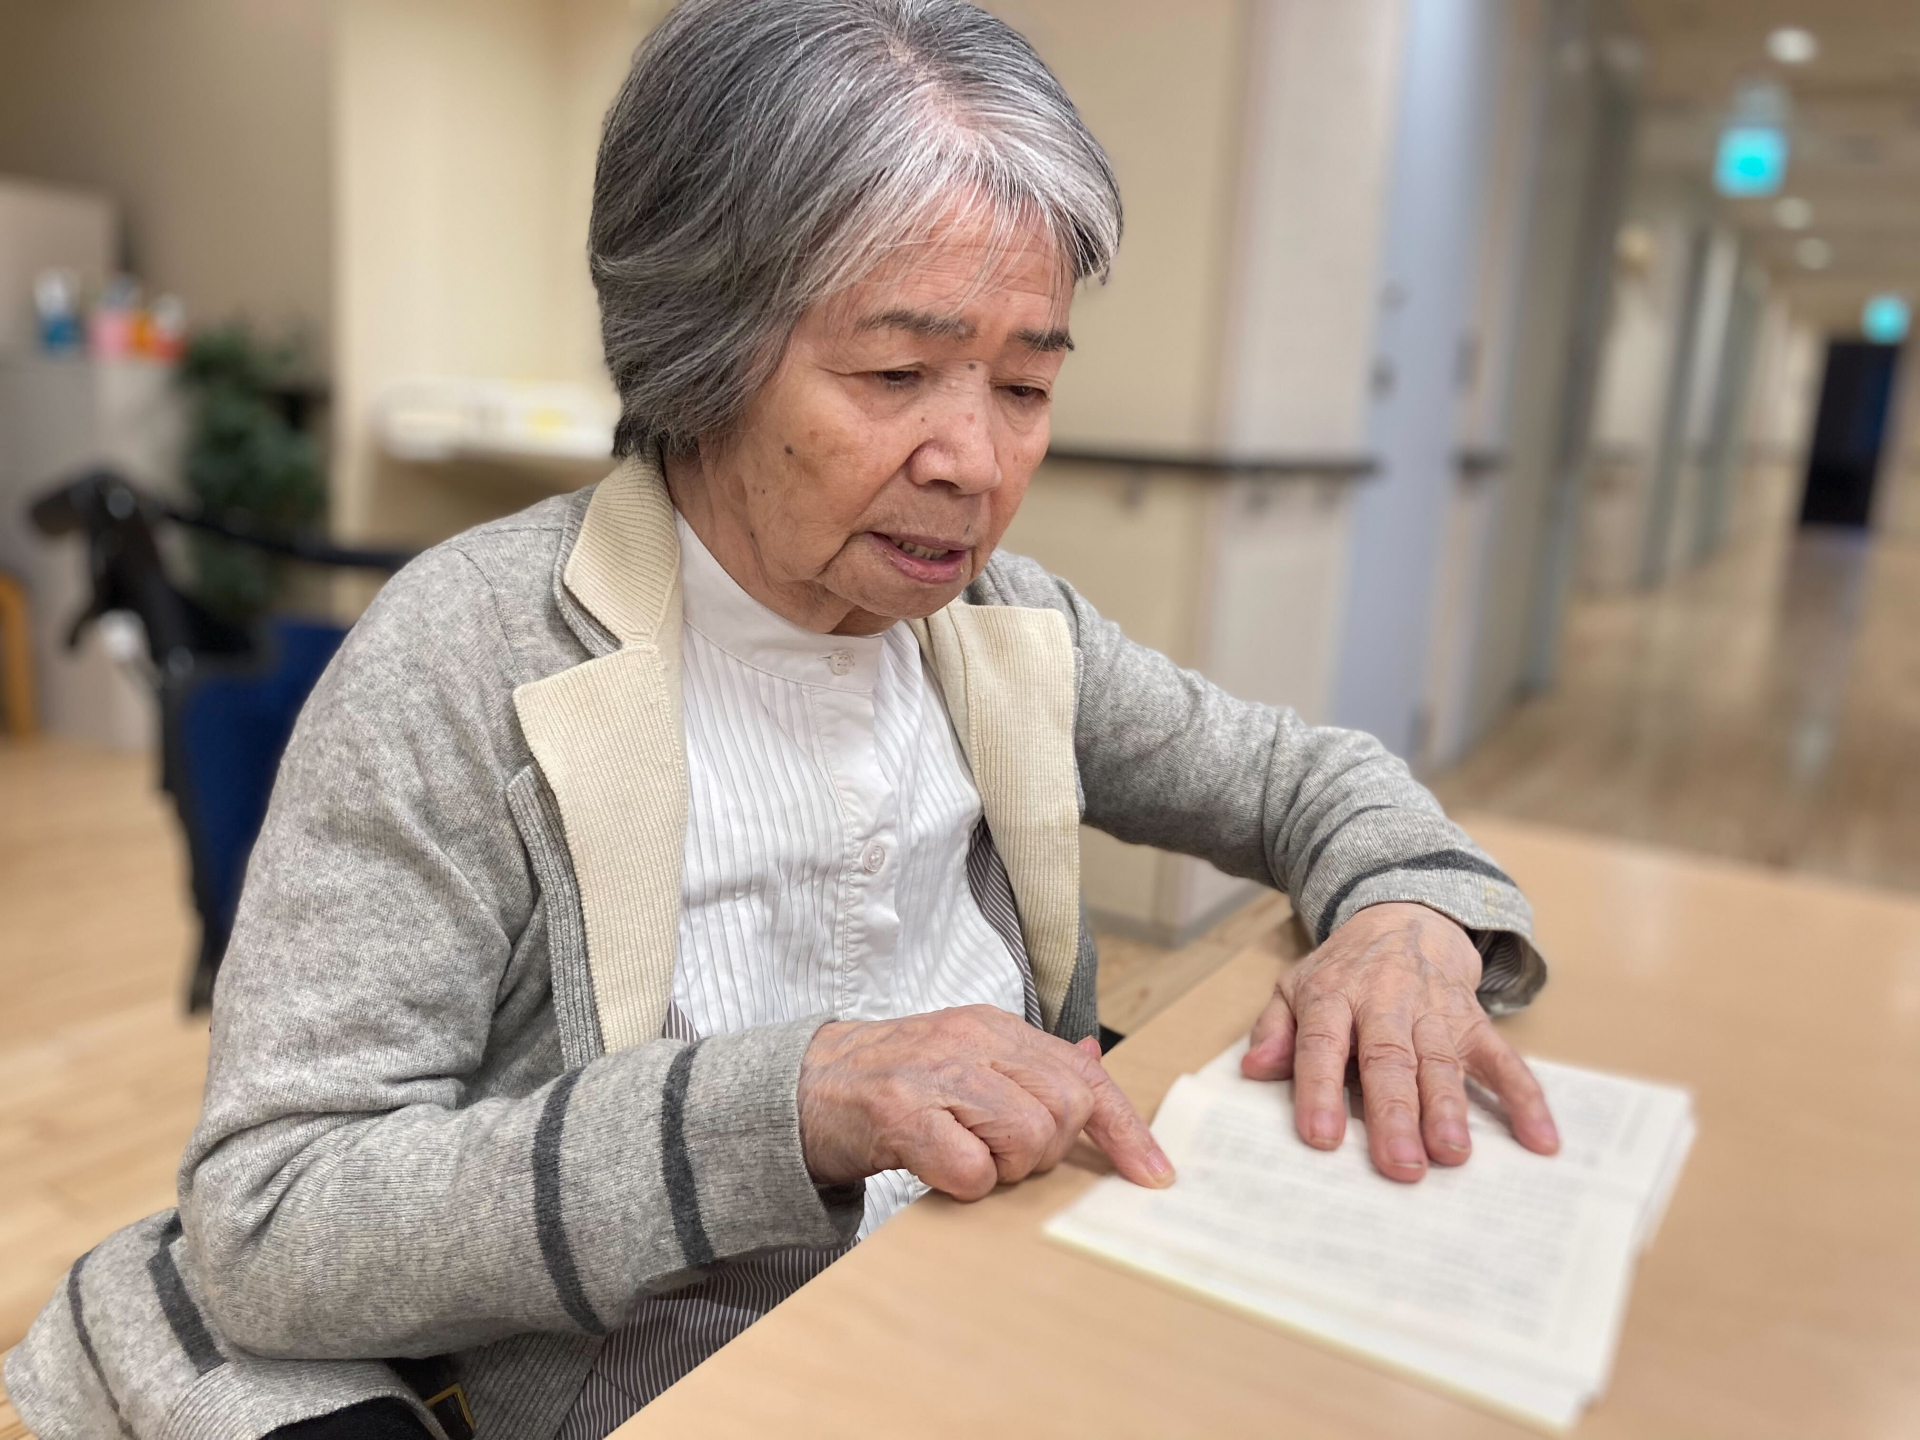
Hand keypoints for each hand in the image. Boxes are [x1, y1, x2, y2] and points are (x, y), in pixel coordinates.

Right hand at [798, 1005, 1174, 1201]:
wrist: (803, 1084)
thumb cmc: (891, 1081)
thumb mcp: (965, 1057)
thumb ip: (1026, 1065)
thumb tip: (1093, 1063)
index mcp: (994, 1027)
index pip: (1083, 1076)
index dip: (1125, 1129)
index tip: (1154, 1174)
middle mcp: (971, 1040)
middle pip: (1065, 1108)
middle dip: (1048, 1150)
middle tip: (1002, 1154)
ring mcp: (936, 1073)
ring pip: (1028, 1136)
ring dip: (1005, 1168)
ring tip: (966, 1157)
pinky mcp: (901, 1113)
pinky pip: (971, 1170)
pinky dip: (964, 1184)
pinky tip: (937, 1168)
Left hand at [1242, 902, 1558, 1181]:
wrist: (1403, 918)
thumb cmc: (1342, 972)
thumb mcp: (1294, 987)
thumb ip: (1274, 1031)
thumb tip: (1253, 1070)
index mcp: (1333, 996)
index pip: (1323, 1043)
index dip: (1321, 1089)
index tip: (1321, 1138)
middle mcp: (1386, 1003)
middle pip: (1390, 1060)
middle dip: (1394, 1114)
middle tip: (1399, 1165)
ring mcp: (1435, 1012)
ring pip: (1442, 1063)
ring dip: (1449, 1110)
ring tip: (1452, 1155)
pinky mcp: (1474, 1022)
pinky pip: (1504, 1060)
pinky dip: (1525, 1099)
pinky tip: (1540, 1139)